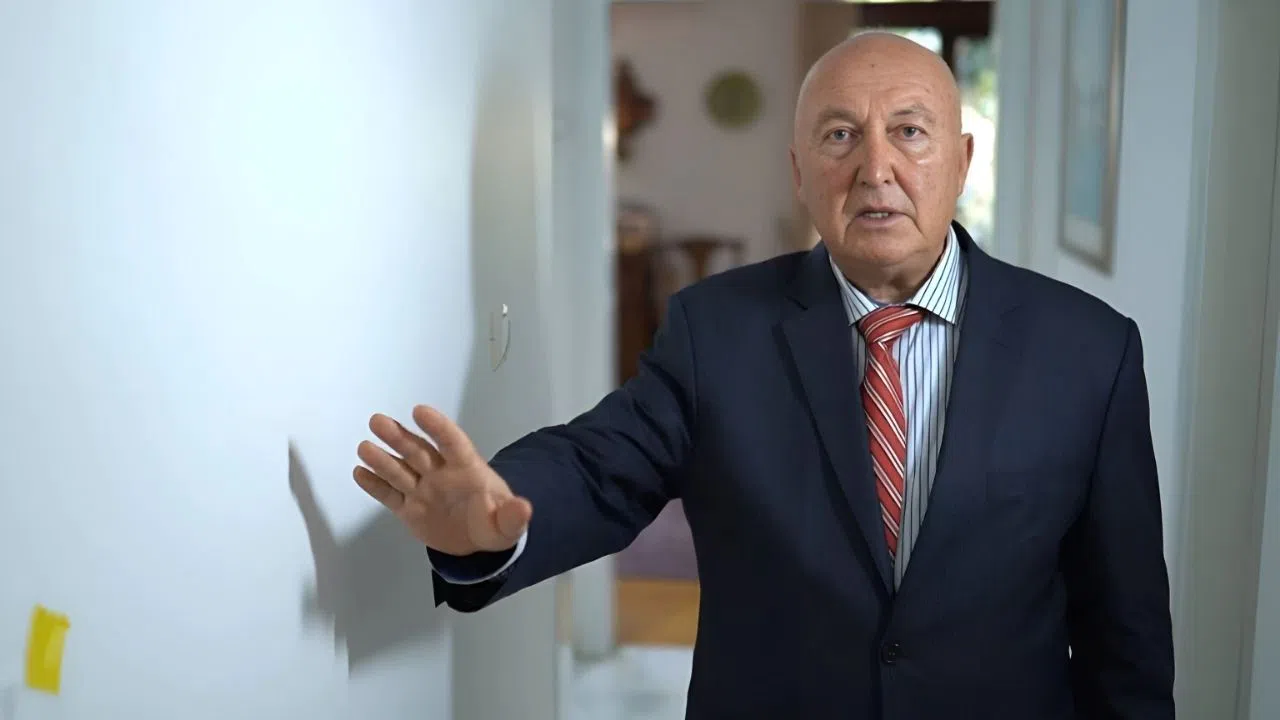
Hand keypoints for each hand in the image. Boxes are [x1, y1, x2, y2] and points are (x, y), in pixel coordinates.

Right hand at [353, 404, 531, 555]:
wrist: (477, 543)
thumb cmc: (494, 523)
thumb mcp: (508, 525)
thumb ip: (512, 516)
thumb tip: (524, 508)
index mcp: (467, 470)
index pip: (452, 443)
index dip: (438, 428)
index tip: (420, 411)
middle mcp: (440, 474)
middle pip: (418, 452)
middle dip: (399, 437)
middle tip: (377, 421)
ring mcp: (422, 490)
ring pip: (400, 470)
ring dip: (382, 459)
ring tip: (364, 447)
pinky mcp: (408, 508)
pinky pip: (389, 495)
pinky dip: (375, 485)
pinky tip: (359, 472)